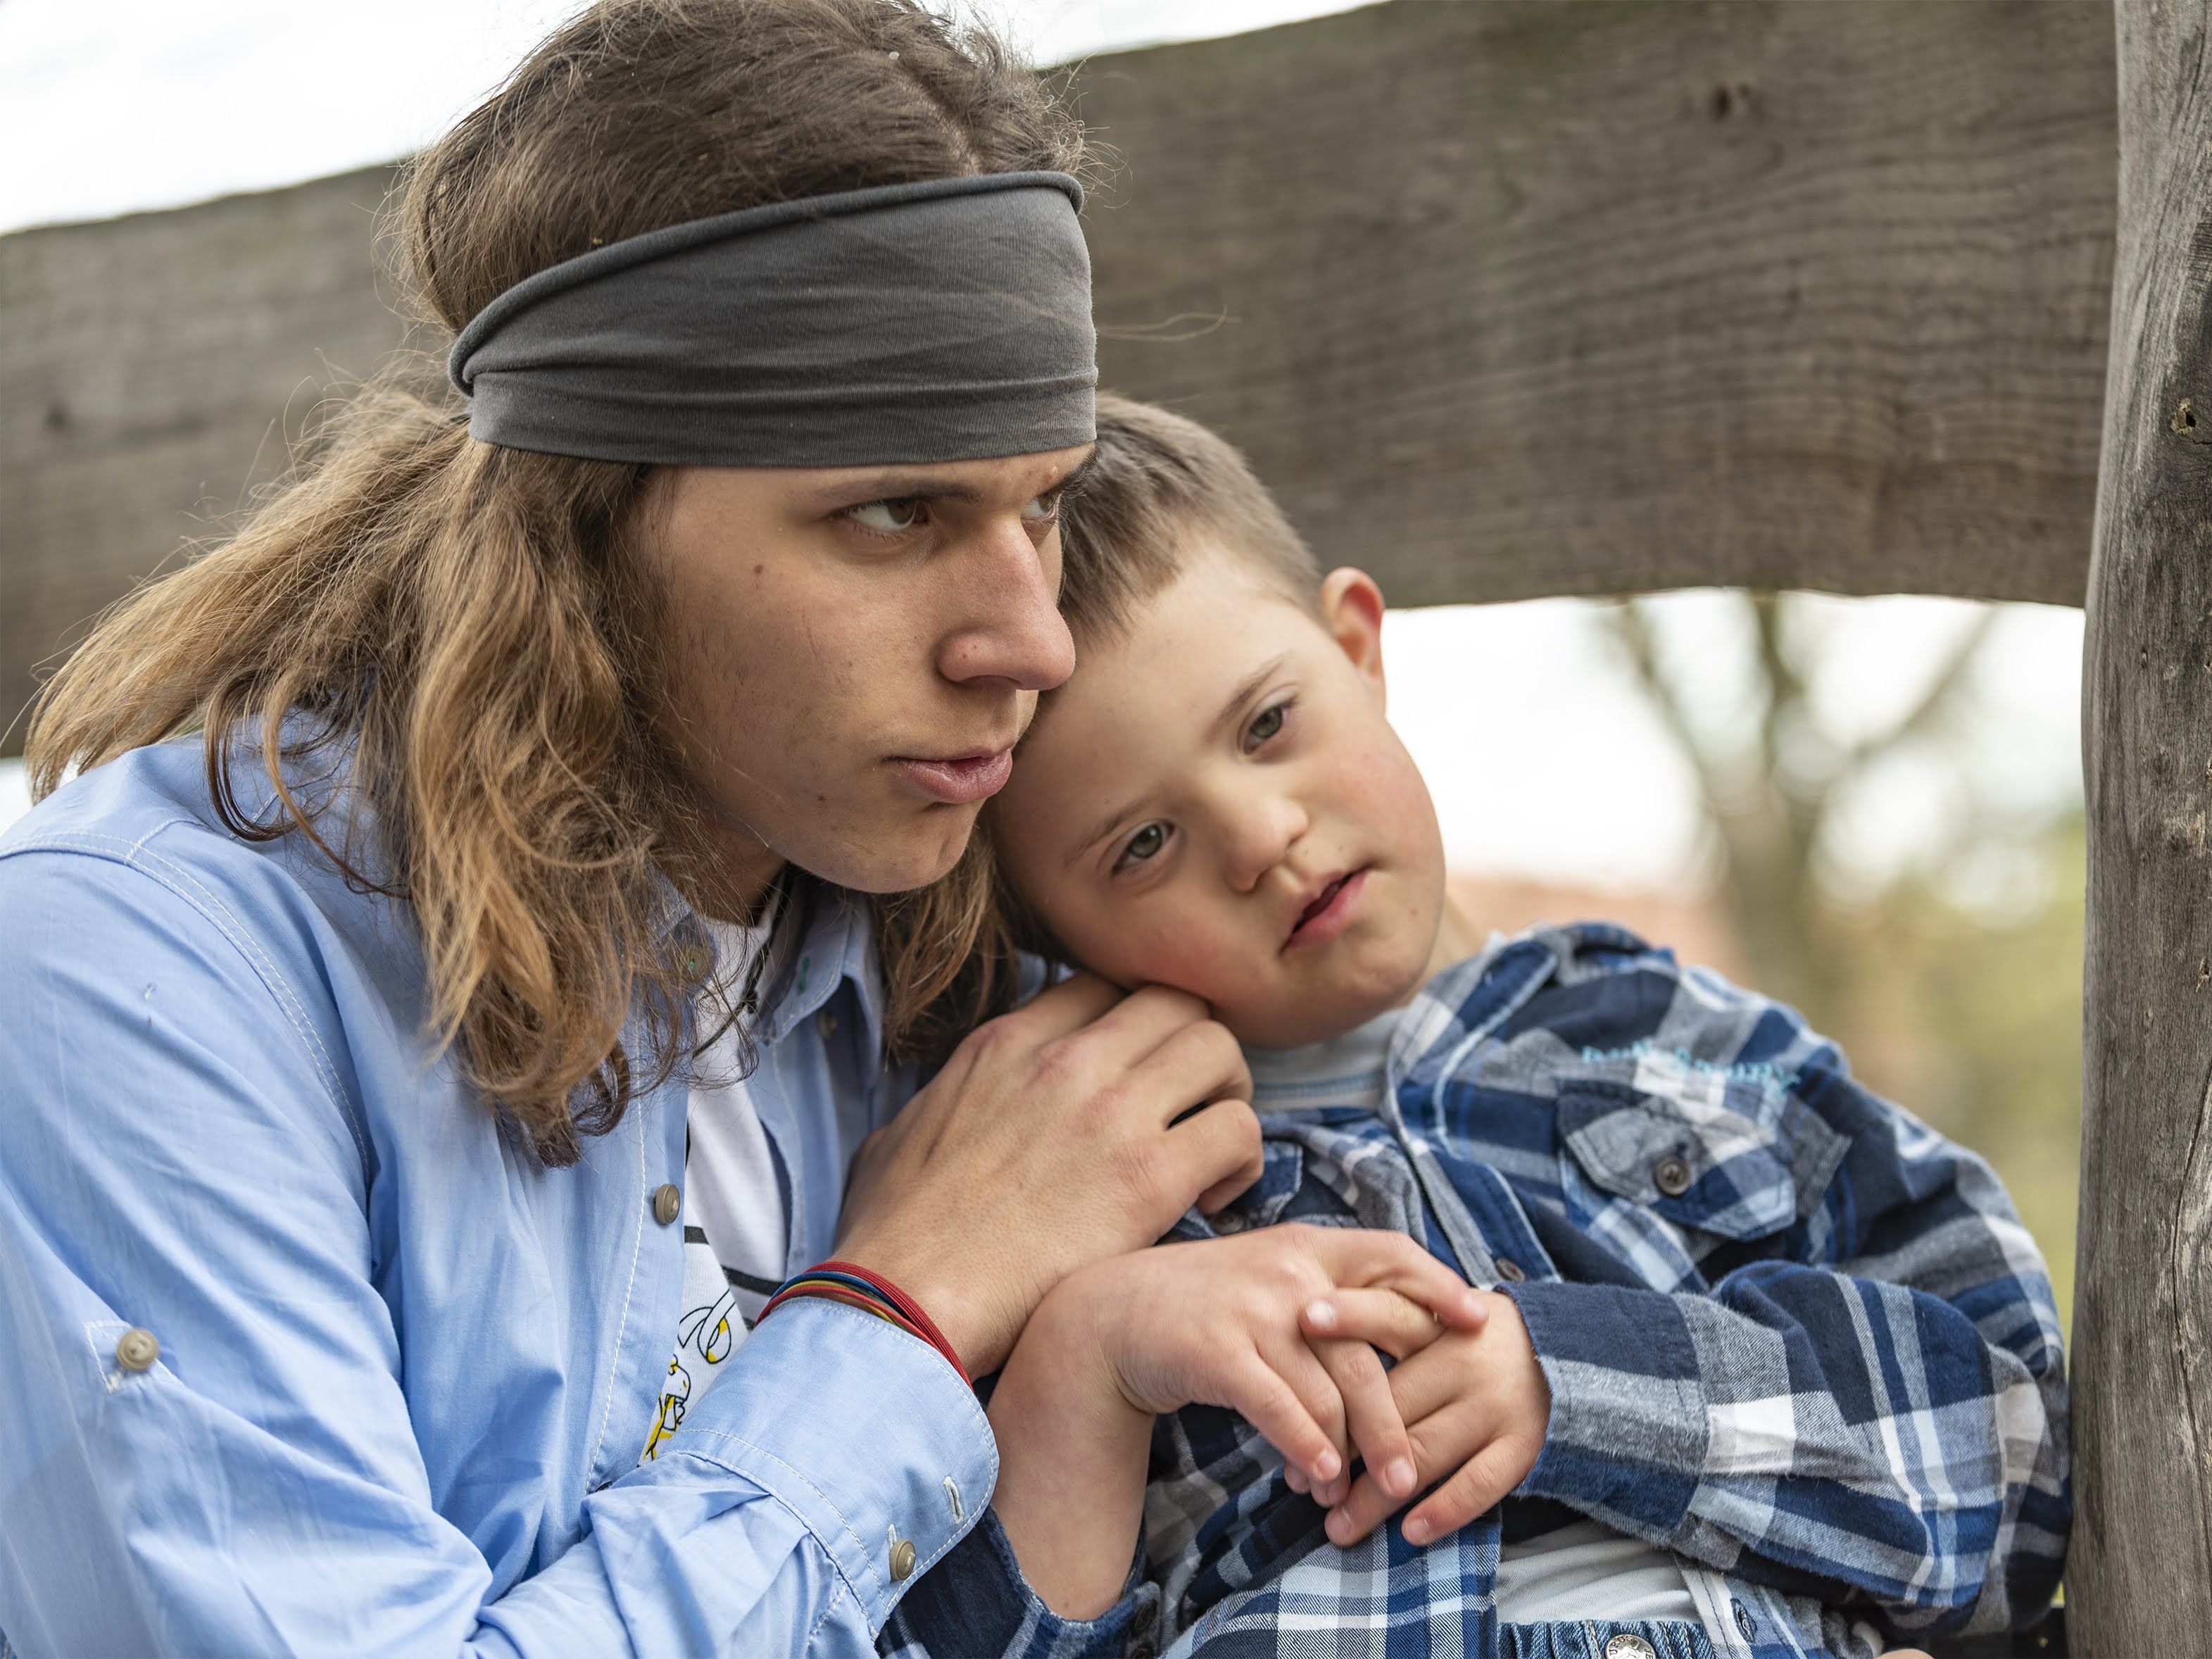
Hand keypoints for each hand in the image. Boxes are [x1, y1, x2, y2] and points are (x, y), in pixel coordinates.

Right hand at [835, 974, 1263, 1375]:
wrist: (903, 1301)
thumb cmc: (891, 1237)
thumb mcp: (897, 1138)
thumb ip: (937, 1105)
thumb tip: (940, 1111)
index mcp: (1005, 1043)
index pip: (1103, 984)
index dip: (1136, 1024)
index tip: (1141, 1072)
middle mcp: (1066, 1060)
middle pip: (1173, 999)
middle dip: (1195, 1046)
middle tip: (1194, 1104)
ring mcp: (1111, 1111)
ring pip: (1219, 1047)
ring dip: (1228, 1093)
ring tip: (1212, 1149)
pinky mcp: (1149, 1177)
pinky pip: (1238, 1129)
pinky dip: (1241, 1160)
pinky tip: (1213, 1198)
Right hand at [1054, 1225, 1487, 1497]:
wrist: (1112, 1314)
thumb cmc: (1205, 1304)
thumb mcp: (1269, 1277)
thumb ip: (1328, 1294)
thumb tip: (1400, 1330)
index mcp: (1308, 1248)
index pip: (1392, 1255)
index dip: (1439, 1287)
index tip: (1481, 1322)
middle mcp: (1288, 1273)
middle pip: (1367, 1351)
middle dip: (1393, 1422)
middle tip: (1410, 1474)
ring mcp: (1253, 1309)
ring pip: (1327, 1390)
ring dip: (1345, 1452)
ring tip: (1349, 1493)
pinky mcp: (1218, 1350)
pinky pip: (1279, 1408)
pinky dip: (1304, 1447)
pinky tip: (1317, 1477)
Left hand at [1304, 1289, 1549, 1547]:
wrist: (1568, 1353)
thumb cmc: (1472, 1339)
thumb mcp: (1436, 1315)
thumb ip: (1385, 1325)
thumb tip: (1304, 1340)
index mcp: (1439, 1322)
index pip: (1388, 1313)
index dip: (1348, 1315)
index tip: (1302, 1319)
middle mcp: (1466, 1362)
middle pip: (1391, 1404)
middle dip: (1341, 1447)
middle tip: (1300, 1484)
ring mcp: (1495, 1405)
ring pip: (1424, 1454)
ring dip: (1376, 1496)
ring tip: (1337, 1525)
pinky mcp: (1523, 1445)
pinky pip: (1480, 1484)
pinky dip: (1444, 1510)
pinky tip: (1409, 1532)